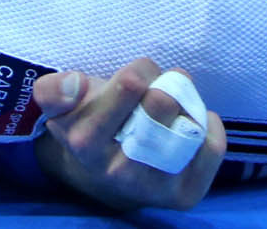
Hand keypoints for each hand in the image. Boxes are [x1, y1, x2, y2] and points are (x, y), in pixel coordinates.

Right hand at [32, 58, 227, 211]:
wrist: (105, 174)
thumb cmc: (90, 123)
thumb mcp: (63, 104)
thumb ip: (55, 90)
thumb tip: (74, 84)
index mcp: (86, 141)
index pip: (128, 86)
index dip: (140, 71)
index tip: (136, 76)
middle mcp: (119, 170)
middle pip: (161, 104)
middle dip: (166, 83)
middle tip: (162, 84)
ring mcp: (153, 186)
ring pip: (187, 127)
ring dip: (188, 106)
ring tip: (177, 104)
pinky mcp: (183, 195)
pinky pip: (211, 151)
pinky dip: (209, 127)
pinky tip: (194, 121)